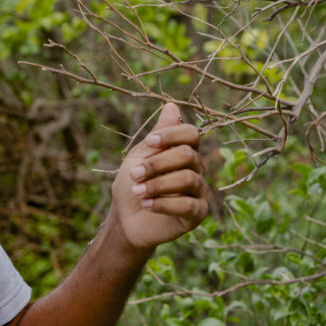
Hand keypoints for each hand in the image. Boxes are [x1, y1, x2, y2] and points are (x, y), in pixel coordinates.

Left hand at [109, 103, 209, 249]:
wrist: (126, 219)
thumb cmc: (132, 184)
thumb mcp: (139, 157)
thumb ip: (157, 135)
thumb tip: (171, 105)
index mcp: (183, 151)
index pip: (191, 134)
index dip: (172, 134)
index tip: (149, 142)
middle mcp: (196, 168)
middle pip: (187, 155)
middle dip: (157, 163)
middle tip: (134, 173)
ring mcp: (199, 191)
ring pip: (188, 179)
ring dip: (157, 184)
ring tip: (137, 191)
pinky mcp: (198, 213)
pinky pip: (188, 205)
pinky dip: (164, 203)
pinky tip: (146, 204)